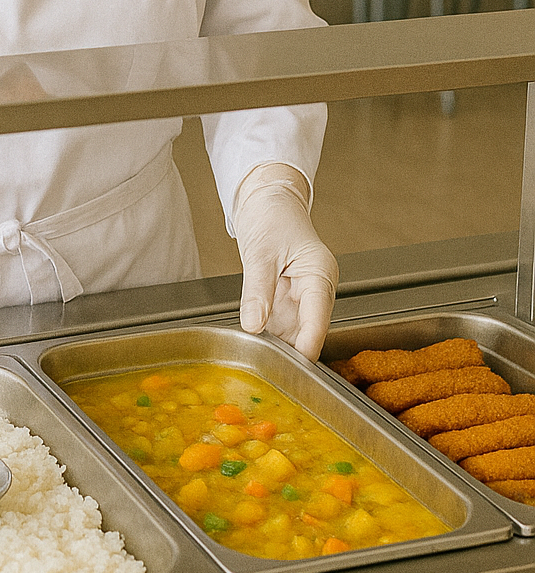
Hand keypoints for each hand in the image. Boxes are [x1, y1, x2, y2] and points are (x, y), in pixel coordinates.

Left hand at [231, 164, 337, 361]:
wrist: (265, 199)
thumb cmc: (272, 214)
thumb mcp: (261, 252)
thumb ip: (257, 291)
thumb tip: (254, 325)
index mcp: (320, 275)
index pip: (318, 320)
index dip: (307, 347)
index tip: (293, 370)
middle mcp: (315, 289)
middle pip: (307, 332)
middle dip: (290, 353)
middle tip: (267, 373)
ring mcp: (301, 296)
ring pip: (292, 333)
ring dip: (276, 347)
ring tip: (256, 363)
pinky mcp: (285, 299)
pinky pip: (279, 325)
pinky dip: (266, 337)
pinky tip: (253, 347)